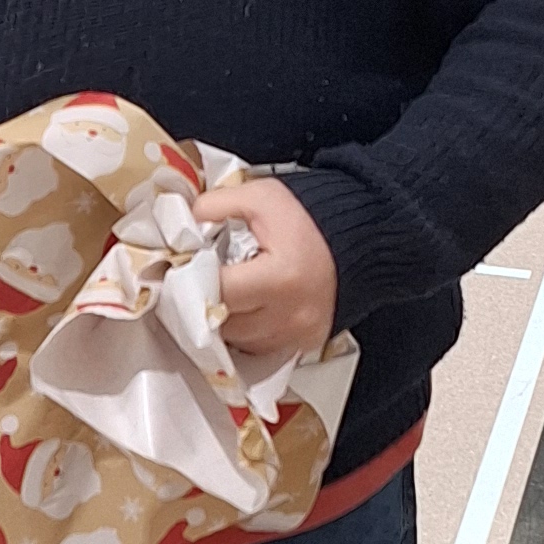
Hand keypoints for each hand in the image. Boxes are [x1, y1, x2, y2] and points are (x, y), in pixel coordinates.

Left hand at [196, 177, 336, 366]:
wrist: (359, 238)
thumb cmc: (309, 217)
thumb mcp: (260, 196)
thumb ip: (215, 206)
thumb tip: (183, 225)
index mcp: (281, 278)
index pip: (219, 291)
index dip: (194, 279)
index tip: (185, 267)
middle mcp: (291, 314)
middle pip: (224, 323)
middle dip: (205, 301)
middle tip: (200, 279)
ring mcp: (298, 334)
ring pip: (238, 342)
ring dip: (224, 320)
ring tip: (226, 291)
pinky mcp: (304, 344)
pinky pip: (258, 348)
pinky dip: (246, 331)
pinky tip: (247, 307)